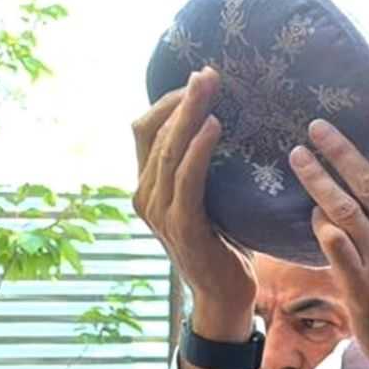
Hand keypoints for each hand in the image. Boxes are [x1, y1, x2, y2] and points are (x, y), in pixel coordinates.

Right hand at [131, 67, 255, 341]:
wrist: (224, 297)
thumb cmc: (224, 246)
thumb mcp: (210, 200)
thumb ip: (203, 172)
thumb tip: (224, 126)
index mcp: (147, 186)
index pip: (145, 129)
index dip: (168, 101)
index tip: (199, 79)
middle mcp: (144, 195)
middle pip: (153, 132)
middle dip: (182, 98)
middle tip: (209, 71)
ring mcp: (158, 211)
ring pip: (168, 149)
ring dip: (190, 114)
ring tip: (211, 87)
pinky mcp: (181, 225)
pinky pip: (186, 179)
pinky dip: (199, 150)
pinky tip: (214, 128)